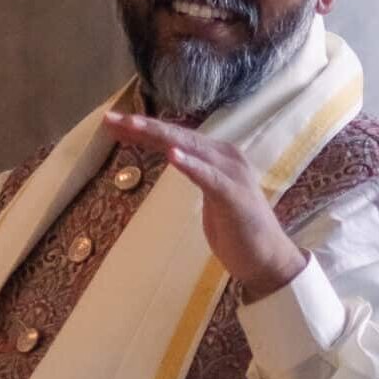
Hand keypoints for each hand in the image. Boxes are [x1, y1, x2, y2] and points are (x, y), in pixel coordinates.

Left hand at [104, 113, 305, 301]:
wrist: (268, 260)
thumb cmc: (237, 229)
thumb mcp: (210, 193)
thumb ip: (194, 171)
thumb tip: (171, 155)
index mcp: (217, 155)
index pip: (174, 136)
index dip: (144, 129)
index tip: (112, 123)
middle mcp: (225, 157)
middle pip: (178, 135)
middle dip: (143, 126)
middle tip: (110, 118)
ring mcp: (231, 174)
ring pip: (190, 148)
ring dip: (160, 136)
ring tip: (133, 125)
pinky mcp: (234, 196)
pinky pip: (208, 177)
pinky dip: (190, 164)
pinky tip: (172, 154)